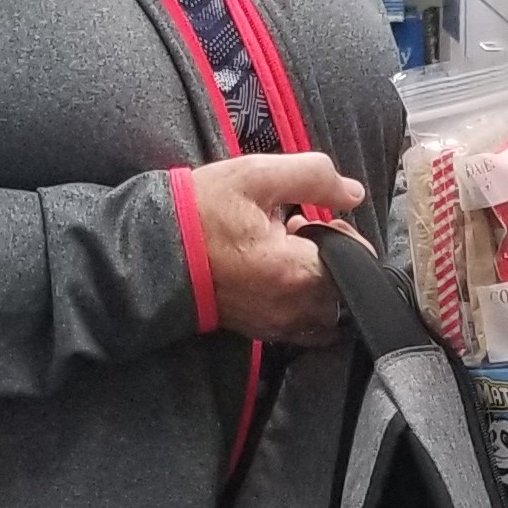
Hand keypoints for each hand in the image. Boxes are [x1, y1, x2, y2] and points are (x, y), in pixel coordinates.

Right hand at [185, 153, 365, 345]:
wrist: (152, 252)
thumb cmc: (200, 212)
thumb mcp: (255, 175)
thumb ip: (313, 177)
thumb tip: (353, 192)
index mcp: (296, 270)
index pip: (355, 259)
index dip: (342, 233)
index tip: (315, 217)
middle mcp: (293, 307)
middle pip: (345, 287)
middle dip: (331, 257)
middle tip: (298, 231)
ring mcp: (277, 325)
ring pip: (327, 310)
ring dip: (319, 282)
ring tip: (287, 255)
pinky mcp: (262, 332)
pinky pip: (304, 326)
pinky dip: (301, 302)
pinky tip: (274, 275)